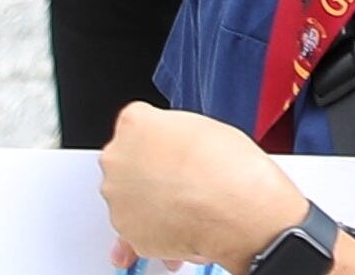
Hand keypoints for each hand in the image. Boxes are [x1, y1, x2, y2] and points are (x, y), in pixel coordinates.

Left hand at [97, 103, 308, 270]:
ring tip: (187, 201)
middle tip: (181, 173)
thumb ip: (172, 134)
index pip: (136, 124)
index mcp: (134, 123)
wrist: (237, 210)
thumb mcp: (203, 127)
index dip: (159, 137)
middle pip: (127, 161)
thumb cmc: (229, 167)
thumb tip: (171, 149)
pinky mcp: (125, 231)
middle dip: (148, 168)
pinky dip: (154, 225)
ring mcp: (117, 197)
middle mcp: (117, 159)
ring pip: (129, 195)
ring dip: (150, 198)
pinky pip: (137, 225)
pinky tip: (183, 220)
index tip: (172, 146)